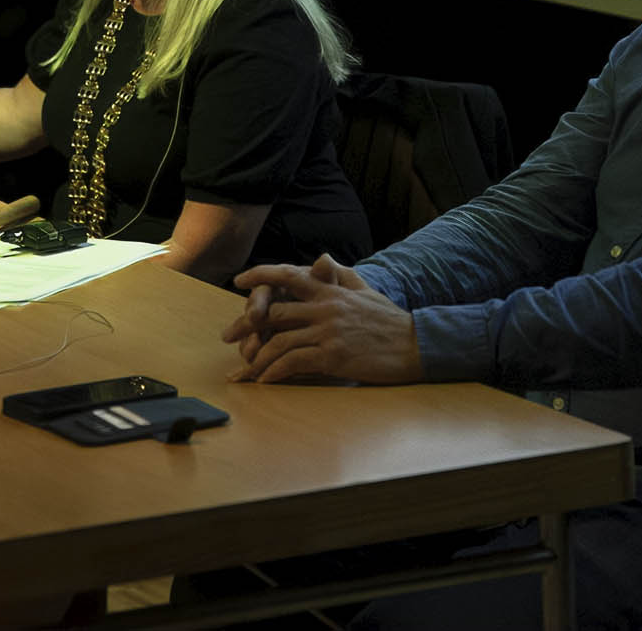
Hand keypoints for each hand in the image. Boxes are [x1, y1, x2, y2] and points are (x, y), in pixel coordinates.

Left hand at [223, 254, 421, 384]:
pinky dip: (275, 372)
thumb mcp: (366, 290)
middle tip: (227, 336)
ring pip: (279, 342)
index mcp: (330, 291)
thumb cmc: (390, 320)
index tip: (240, 280)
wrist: (414, 344)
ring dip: (256, 358)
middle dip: (246, 326)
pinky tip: (265, 380)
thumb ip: (341, 276)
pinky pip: (293, 363)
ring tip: (244, 370)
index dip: (261, 275)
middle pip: (273, 313)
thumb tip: (322, 260)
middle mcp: (324, 308)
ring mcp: (327, 332)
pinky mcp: (333, 356)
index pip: (288, 276)